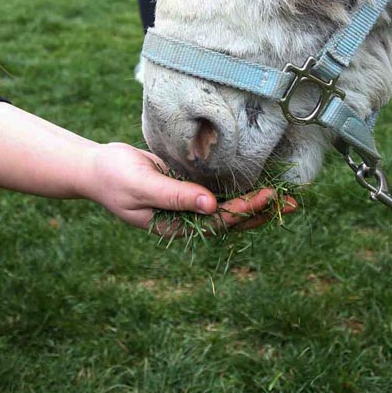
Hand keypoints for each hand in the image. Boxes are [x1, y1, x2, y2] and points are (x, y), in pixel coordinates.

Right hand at [82, 142, 295, 231]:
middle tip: (295, 202)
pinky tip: (260, 178)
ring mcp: (189, 202)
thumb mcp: (142, 186)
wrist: (96, 167)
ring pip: (229, 204)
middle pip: (231, 218)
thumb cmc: (114, 178)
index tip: (267, 197)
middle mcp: (187, 217)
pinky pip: (220, 188)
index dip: (244, 210)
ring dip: (257, 200)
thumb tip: (211, 205)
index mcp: (176, 225)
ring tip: (288, 195)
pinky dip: (240, 185)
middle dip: (262, 210)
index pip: (218, 220)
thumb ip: (175, 196)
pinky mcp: (188, 185)